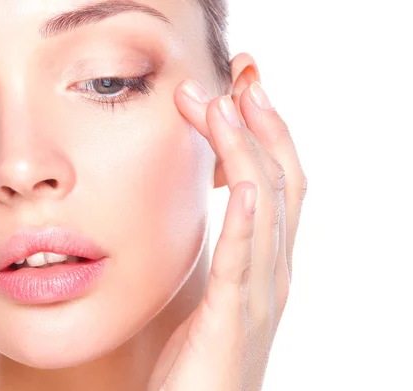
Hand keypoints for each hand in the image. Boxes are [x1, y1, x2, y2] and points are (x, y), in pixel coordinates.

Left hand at [146, 80, 306, 390]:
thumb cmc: (198, 361)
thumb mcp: (212, 294)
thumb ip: (223, 253)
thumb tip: (218, 206)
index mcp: (265, 265)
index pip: (276, 184)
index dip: (263, 135)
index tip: (238, 94)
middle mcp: (272, 275)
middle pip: (281, 183)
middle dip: (259, 127)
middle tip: (234, 82)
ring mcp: (259, 298)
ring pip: (267, 209)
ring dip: (247, 152)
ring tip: (225, 107)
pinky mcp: (232, 321)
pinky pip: (244, 263)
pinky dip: (249, 222)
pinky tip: (244, 185)